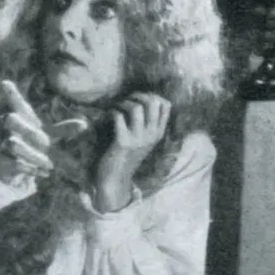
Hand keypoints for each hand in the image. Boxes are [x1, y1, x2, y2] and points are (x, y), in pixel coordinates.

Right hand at [0, 80, 62, 187]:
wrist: (14, 167)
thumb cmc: (32, 143)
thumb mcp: (48, 136)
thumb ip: (63, 130)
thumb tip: (84, 125)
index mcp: (19, 116)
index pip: (14, 102)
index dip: (11, 93)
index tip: (5, 83)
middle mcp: (3, 125)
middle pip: (9, 119)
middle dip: (30, 132)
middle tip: (46, 143)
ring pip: (13, 144)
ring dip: (34, 155)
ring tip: (49, 164)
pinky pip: (12, 162)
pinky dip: (30, 169)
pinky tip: (42, 173)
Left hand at [92, 92, 171, 210]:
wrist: (116, 178)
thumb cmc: (127, 155)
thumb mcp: (144, 140)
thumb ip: (148, 124)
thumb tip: (144, 99)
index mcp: (158, 133)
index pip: (166, 105)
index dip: (153, 96)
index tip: (140, 98)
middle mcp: (151, 135)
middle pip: (153, 102)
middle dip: (139, 95)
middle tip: (128, 100)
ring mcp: (138, 139)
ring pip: (136, 108)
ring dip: (124, 103)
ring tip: (118, 107)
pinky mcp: (123, 142)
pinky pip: (119, 117)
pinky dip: (112, 112)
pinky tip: (108, 116)